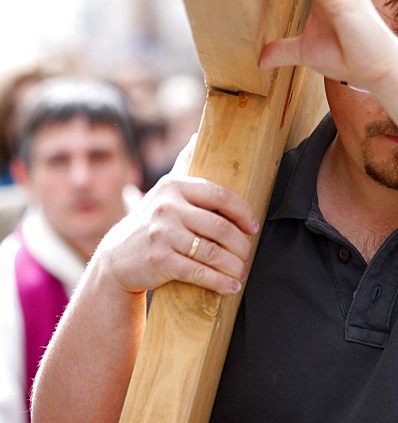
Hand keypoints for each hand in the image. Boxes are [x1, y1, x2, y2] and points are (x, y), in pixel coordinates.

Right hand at [92, 137, 259, 296]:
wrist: (118, 256)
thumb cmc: (152, 223)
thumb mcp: (164, 192)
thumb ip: (183, 166)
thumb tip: (197, 136)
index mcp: (175, 186)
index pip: (220, 196)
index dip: (243, 212)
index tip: (253, 227)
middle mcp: (168, 207)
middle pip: (220, 227)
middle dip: (241, 245)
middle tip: (248, 255)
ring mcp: (163, 234)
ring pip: (212, 252)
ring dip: (234, 266)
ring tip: (241, 272)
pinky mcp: (160, 260)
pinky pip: (199, 272)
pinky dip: (220, 282)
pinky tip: (231, 286)